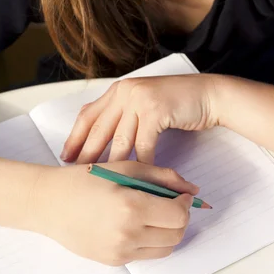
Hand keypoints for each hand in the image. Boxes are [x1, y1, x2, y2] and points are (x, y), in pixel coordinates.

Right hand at [33, 161, 197, 265]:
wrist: (51, 203)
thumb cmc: (86, 179)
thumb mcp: (127, 167)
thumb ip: (163, 176)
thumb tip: (192, 188)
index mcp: (132, 206)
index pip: (178, 214)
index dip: (185, 203)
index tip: (181, 193)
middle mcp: (128, 234)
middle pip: (176, 234)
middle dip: (181, 217)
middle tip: (172, 202)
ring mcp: (121, 252)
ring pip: (165, 248)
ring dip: (168, 231)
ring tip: (155, 211)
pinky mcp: (114, 261)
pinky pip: (146, 254)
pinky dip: (151, 239)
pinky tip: (137, 222)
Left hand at [61, 73, 219, 163]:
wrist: (206, 95)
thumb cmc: (176, 103)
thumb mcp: (143, 103)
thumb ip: (123, 114)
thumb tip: (101, 140)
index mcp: (119, 89)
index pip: (88, 115)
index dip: (74, 138)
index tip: (66, 158)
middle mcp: (125, 91)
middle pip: (98, 129)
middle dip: (87, 156)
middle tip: (80, 177)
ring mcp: (140, 99)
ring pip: (119, 140)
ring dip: (113, 165)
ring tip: (106, 184)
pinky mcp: (155, 110)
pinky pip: (143, 145)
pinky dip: (142, 164)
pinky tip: (140, 178)